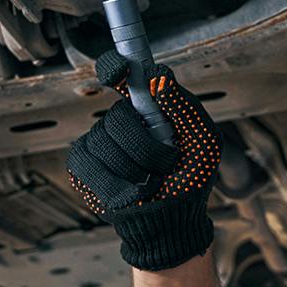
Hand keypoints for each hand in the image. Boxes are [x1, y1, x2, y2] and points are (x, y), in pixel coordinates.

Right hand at [66, 50, 220, 270]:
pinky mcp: (82, 170)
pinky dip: (115, 186)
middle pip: (118, 117)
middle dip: (147, 146)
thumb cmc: (190, 178)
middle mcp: (119, 121)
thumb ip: (185, 108)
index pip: (122, 73)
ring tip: (150, 182)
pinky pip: (89, 168)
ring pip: (104, 145)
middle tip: (166, 163)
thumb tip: (159, 79)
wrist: (172, 220)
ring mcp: (97, 143)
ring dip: (136, 170)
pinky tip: (130, 193)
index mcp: (146, 106)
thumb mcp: (203, 141)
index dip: (115, 67)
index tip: (118, 68)